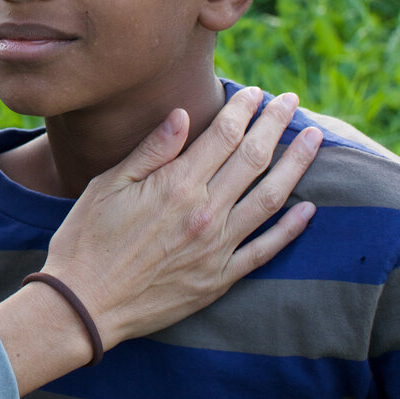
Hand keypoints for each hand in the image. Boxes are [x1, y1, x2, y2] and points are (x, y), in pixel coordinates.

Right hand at [0, 88, 322, 393]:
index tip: (254, 92)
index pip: (223, 136)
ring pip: (271, 198)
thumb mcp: (108, 186)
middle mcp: (205, 214)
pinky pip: (266, 249)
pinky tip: (308, 209)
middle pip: (254, 159)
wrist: (84, 306)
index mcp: (176, 186)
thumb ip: (151, 151)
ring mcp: (217, 248)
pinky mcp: (220, 279)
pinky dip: (291, 228)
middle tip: (291, 101)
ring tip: (315, 139)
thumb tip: (183, 114)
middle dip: (276, 124)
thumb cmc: (86, 240)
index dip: (242, 109)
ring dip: (297, 165)